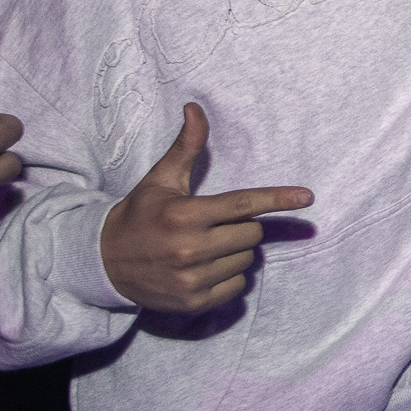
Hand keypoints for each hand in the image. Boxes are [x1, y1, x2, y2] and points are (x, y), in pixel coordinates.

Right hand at [100, 105, 312, 312]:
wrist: (103, 262)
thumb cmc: (140, 215)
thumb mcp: (161, 180)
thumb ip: (186, 147)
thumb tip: (196, 108)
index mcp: (183, 215)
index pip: (242, 205)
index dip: (277, 199)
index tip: (307, 197)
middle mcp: (189, 248)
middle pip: (251, 234)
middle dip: (240, 227)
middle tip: (212, 226)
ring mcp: (191, 278)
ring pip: (247, 261)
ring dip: (235, 252)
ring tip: (203, 248)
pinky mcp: (193, 302)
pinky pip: (238, 287)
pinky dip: (229, 277)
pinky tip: (203, 269)